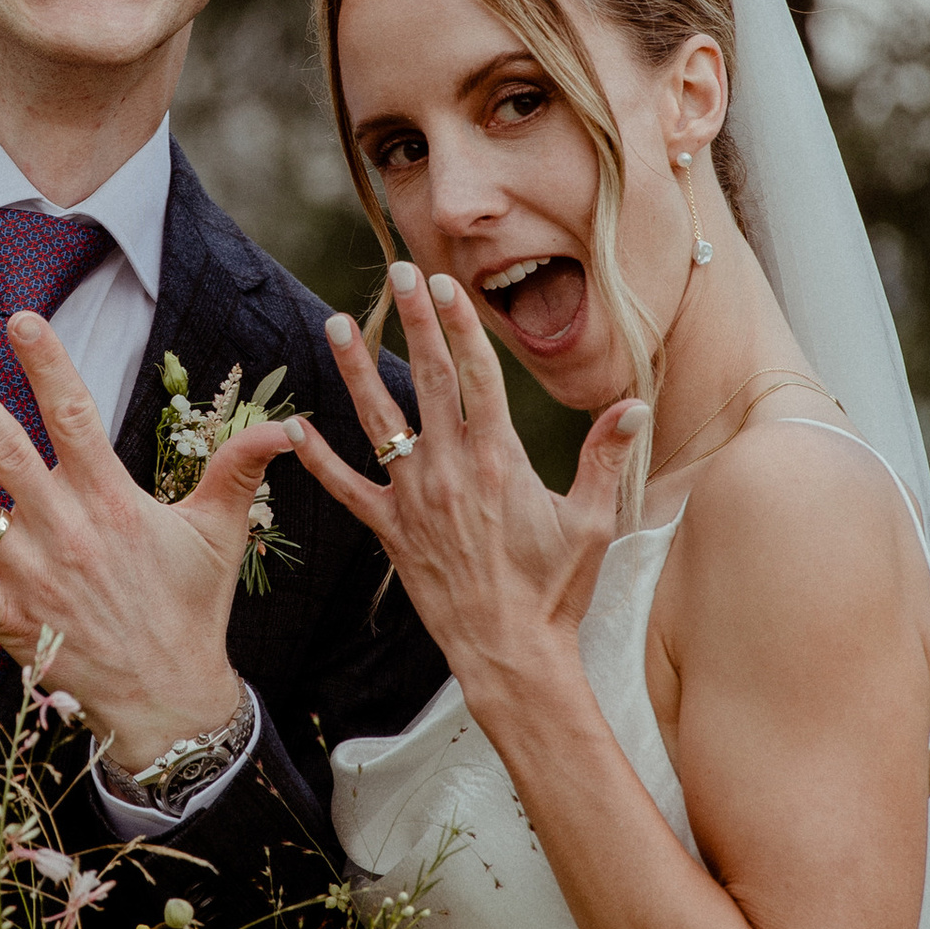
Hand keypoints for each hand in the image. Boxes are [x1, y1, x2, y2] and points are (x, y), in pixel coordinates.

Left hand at [0, 315, 291, 776]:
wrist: (170, 698)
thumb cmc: (192, 610)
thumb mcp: (220, 533)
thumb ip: (238, 470)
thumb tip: (286, 426)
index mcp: (112, 501)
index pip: (74, 416)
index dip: (47, 365)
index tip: (21, 321)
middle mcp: (65, 530)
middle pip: (6, 452)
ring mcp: (31, 575)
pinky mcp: (10, 618)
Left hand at [287, 266, 643, 717]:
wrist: (511, 654)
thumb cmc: (555, 591)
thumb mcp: (591, 522)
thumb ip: (605, 458)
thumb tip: (635, 405)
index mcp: (500, 461)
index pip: (478, 376)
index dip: (461, 326)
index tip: (446, 286)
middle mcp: (452, 470)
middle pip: (430, 379)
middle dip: (413, 322)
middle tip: (398, 274)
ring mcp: (415, 500)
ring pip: (378, 421)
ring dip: (355, 370)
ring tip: (333, 324)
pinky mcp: (391, 533)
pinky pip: (347, 490)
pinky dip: (319, 461)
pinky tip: (294, 430)